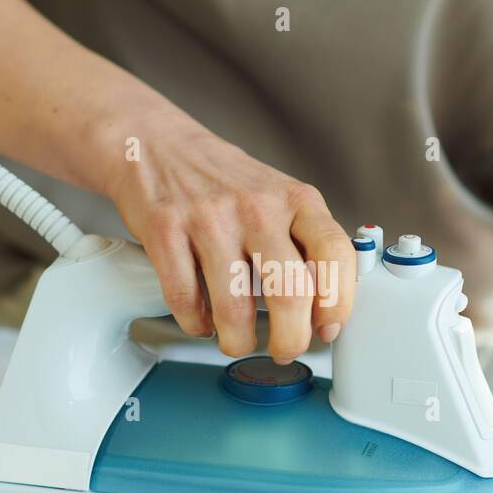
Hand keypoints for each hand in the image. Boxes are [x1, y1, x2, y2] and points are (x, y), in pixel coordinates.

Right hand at [105, 122, 355, 362]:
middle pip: (289, 293)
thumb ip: (306, 242)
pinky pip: (185, 300)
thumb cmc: (222, 180)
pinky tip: (202, 321)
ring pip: (234, 308)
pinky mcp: (165, 231)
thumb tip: (327, 306)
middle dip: (289, 340)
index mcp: (295, 199)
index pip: (335, 254)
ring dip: (238, 341)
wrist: (154, 143)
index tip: (328, 328)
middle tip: (283, 349)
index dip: (338, 303)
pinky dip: (196, 324)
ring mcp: (209, 219)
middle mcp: (256, 207)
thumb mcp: (279, 196)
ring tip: (238, 341)